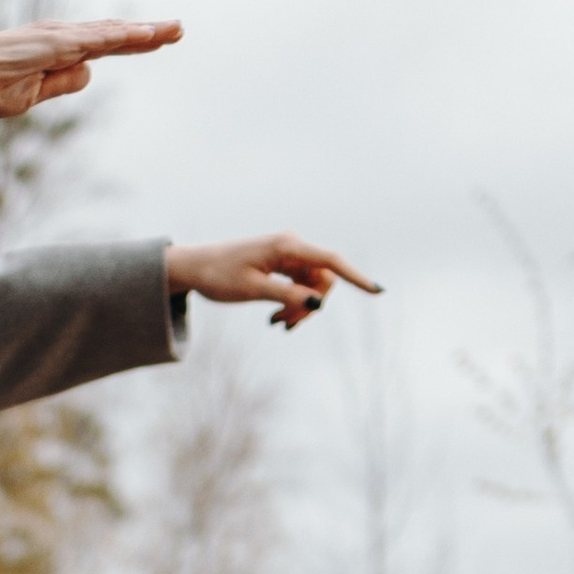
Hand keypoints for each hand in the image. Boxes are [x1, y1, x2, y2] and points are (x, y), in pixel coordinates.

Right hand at [0, 19, 182, 119]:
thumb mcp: (31, 96)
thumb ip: (62, 85)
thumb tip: (91, 73)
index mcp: (56, 50)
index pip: (103, 46)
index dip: (131, 42)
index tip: (158, 40)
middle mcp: (62, 37)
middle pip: (113, 34)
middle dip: (148, 33)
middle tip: (179, 29)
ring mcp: (59, 38)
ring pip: (111, 33)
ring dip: (145, 31)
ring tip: (175, 29)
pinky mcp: (56, 44)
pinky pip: (98, 39)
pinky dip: (125, 36)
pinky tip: (148, 35)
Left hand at [166, 235, 382, 330]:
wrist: (195, 267)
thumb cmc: (219, 276)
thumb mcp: (252, 290)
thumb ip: (286, 297)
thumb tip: (317, 304)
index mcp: (286, 246)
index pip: (330, 262)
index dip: (356, 278)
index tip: (378, 291)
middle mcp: (292, 246)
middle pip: (323, 280)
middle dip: (311, 306)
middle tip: (283, 327)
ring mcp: (289, 254)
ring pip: (313, 286)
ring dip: (300, 308)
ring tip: (277, 325)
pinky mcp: (284, 264)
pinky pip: (301, 286)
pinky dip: (293, 303)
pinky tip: (277, 319)